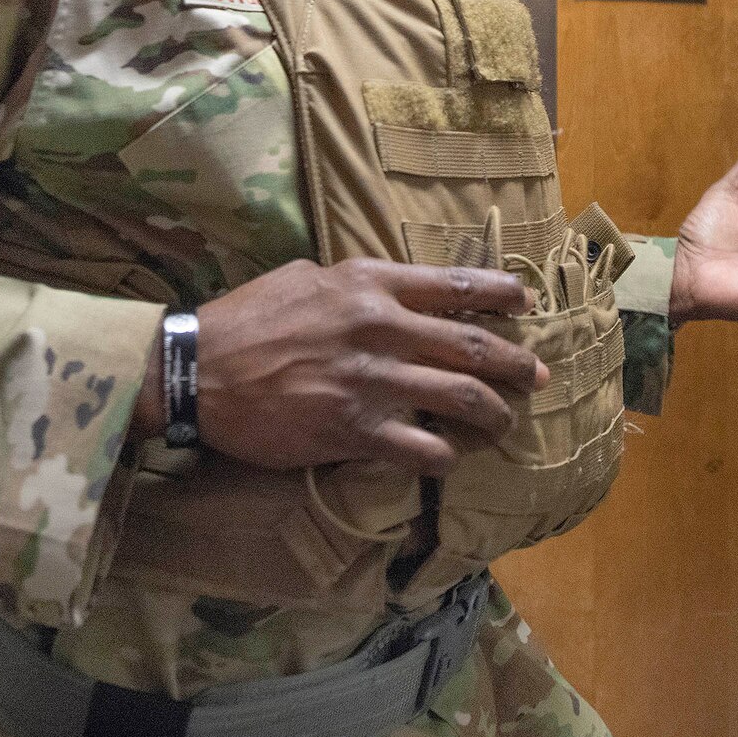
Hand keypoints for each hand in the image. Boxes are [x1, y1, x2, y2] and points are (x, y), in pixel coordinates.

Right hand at [169, 259, 549, 476]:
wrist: (198, 370)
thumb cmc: (247, 318)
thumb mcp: (305, 277)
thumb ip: (355, 284)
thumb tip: (387, 290)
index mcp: (370, 283)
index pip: (456, 286)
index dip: (502, 296)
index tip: (527, 304)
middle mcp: (382, 327)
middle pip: (474, 346)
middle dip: (518, 364)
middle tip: (538, 375)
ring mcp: (372, 381)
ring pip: (463, 399)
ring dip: (495, 414)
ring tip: (505, 422)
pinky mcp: (355, 429)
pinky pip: (423, 449)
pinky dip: (445, 457)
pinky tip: (450, 459)